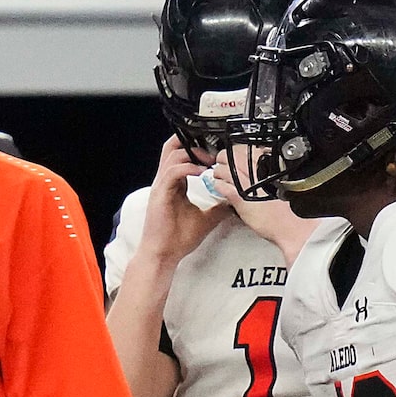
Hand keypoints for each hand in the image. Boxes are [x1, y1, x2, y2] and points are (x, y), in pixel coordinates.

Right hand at [133, 138, 230, 272]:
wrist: (164, 254)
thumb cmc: (179, 238)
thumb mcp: (207, 217)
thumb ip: (218, 205)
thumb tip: (235, 199)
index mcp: (174, 184)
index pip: (181, 154)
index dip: (197, 147)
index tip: (216, 152)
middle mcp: (165, 181)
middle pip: (172, 147)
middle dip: (192, 142)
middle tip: (212, 150)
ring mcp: (161, 186)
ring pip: (172, 154)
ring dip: (193, 153)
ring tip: (210, 161)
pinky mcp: (160, 194)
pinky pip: (173, 171)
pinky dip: (189, 168)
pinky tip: (203, 173)